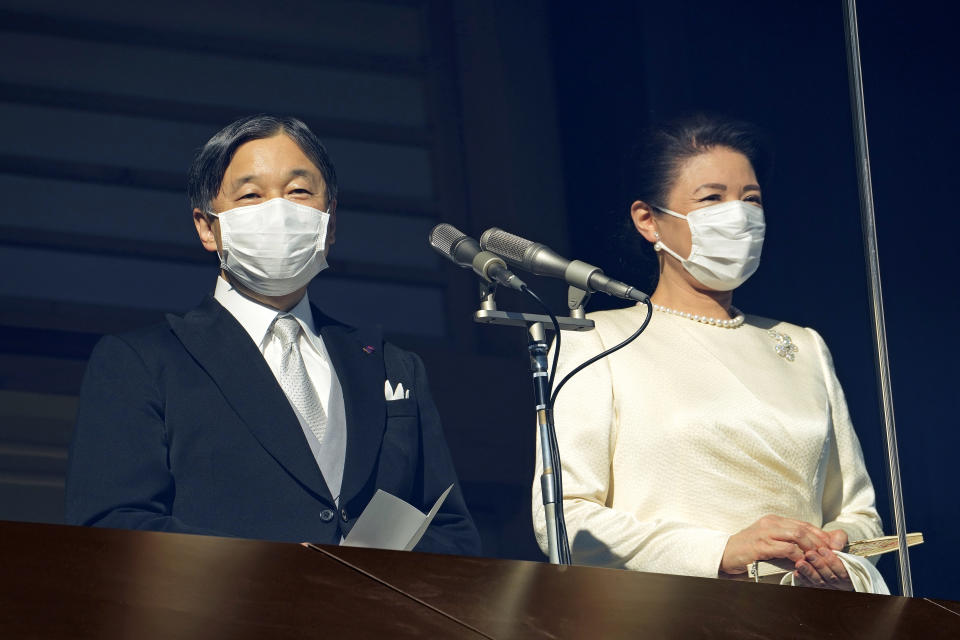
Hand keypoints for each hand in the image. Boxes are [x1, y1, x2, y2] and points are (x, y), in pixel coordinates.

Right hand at [720, 514, 839, 574]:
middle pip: (802, 528)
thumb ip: (788, 542)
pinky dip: (797, 556)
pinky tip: (802, 563)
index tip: (832, 547)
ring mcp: (764, 532)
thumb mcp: (770, 542)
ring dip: (810, 547)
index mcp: (774, 520)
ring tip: (818, 558)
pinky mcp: (760, 545)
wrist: (725, 554)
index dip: (820, 535)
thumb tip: (809, 548)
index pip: (803, 524)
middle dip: (819, 542)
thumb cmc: (749, 550)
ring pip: (796, 535)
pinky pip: (785, 548)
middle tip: (830, 555)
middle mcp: (770, 523)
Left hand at [794, 530, 853, 590]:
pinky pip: (809, 585)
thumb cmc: (831, 543)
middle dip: (820, 565)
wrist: (821, 548)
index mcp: (849, 572)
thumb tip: (835, 547)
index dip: (832, 561)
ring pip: (819, 582)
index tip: (821, 549)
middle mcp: (840, 582)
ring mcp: (828, 586)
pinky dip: (803, 579)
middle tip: (809, 554)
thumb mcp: (838, 538)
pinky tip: (796, 572)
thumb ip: (839, 539)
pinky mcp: (815, 587)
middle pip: (831, 577)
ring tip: (800, 563)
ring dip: (809, 572)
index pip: (843, 571)